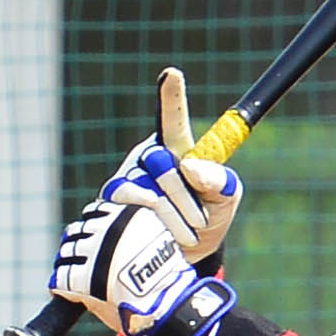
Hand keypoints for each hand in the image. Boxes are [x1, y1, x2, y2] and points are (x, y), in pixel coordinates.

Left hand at [52, 191, 223, 335]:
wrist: (170, 307)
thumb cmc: (168, 280)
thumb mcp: (157, 242)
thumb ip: (134, 233)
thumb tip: (107, 230)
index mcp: (129, 216)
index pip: (96, 211)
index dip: (90, 225)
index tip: (88, 234)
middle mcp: (111, 230)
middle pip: (77, 229)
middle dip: (74, 242)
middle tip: (71, 253)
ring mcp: (96, 253)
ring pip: (68, 251)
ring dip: (64, 260)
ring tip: (64, 269)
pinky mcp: (85, 278)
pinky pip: (62, 277)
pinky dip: (58, 282)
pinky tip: (58, 286)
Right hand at [102, 70, 245, 265]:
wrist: (176, 260)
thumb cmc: (204, 220)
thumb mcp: (224, 200)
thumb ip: (220, 181)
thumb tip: (189, 166)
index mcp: (175, 147)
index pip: (173, 120)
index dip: (172, 97)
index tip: (172, 75)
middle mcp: (146, 157)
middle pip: (161, 161)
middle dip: (185, 194)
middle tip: (200, 219)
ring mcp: (126, 178)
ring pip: (149, 188)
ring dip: (175, 216)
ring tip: (185, 233)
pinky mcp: (111, 203)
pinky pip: (134, 208)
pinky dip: (158, 227)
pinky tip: (162, 238)